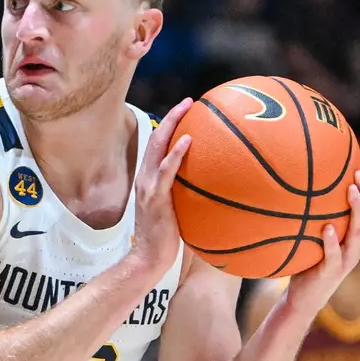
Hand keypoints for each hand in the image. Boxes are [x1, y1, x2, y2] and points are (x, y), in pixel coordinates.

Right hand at [129, 98, 193, 279]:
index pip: (158, 147)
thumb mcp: (177, 214)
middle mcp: (146, 179)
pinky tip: (189, 140)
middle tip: (189, 101)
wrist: (149, 259)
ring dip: (172, 124)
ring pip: (158, 147)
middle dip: (172, 117)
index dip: (170, 126)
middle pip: (157, 139)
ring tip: (188, 108)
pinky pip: (166, 171)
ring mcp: (149, 187)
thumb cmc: (165, 241)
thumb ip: (188, 199)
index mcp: (149, 181)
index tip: (187, 111)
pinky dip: (176, 154)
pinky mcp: (155, 198)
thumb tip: (213, 192)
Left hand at [283, 152, 359, 319]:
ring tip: (350, 190)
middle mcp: (358, 246)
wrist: (303, 298)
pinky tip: (327, 228)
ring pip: (359, 233)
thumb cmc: (308, 261)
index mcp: (358, 235)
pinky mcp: (332, 273)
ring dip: (357, 210)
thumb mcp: (314, 233)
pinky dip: (332, 242)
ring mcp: (347, 260)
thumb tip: (298, 178)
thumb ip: (316, 213)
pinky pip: (335, 256)